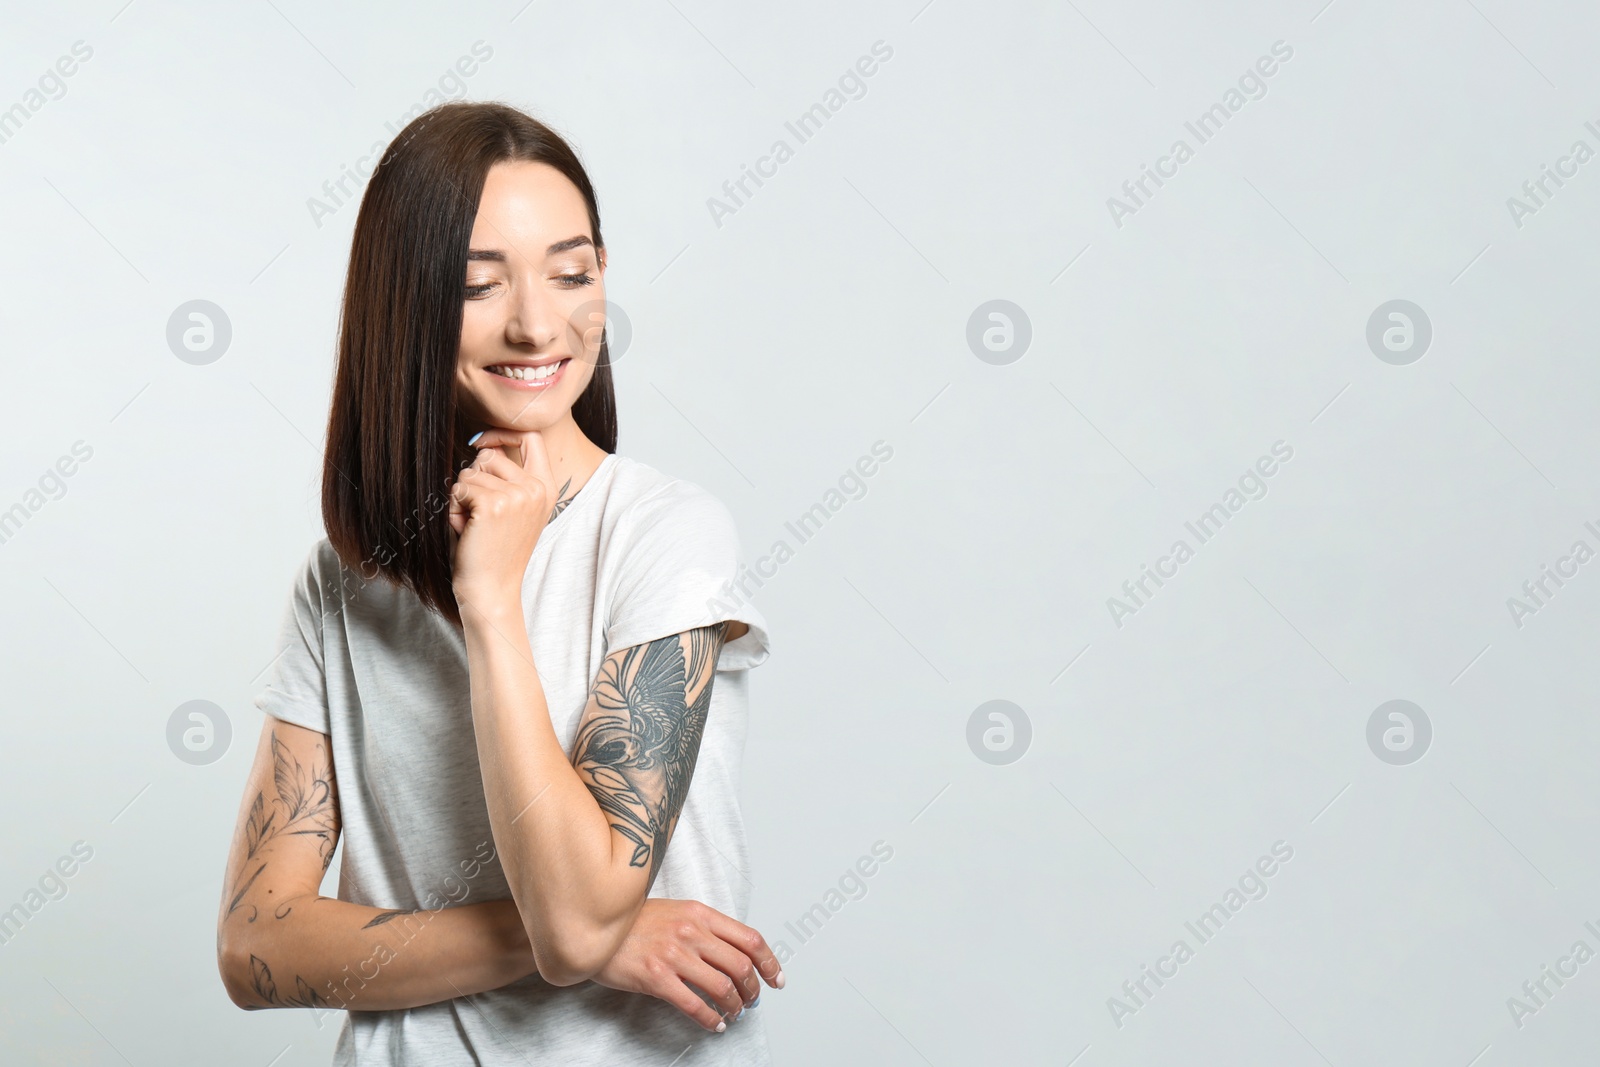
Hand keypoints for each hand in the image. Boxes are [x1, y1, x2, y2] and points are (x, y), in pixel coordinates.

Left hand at [448, 429, 555, 613]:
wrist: (492, 590)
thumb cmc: (494, 551)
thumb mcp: (513, 509)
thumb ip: (506, 477)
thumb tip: (482, 447)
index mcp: (547, 488)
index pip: (531, 436)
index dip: (501, 433)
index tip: (479, 444)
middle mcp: (537, 489)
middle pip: (490, 455)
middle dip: (473, 480)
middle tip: (479, 514)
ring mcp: (517, 496)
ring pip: (469, 473)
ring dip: (462, 498)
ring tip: (474, 525)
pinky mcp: (494, 505)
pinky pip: (459, 489)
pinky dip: (454, 508)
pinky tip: (467, 530)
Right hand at [591, 898, 784, 1031]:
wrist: (595, 925)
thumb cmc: (635, 922)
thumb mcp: (677, 911)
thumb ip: (705, 928)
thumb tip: (735, 953)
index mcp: (700, 913)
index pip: (750, 938)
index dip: (769, 962)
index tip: (775, 979)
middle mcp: (691, 932)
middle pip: (741, 965)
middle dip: (753, 989)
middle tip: (752, 1000)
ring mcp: (674, 955)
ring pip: (722, 987)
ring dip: (735, 1006)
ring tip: (734, 1013)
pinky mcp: (656, 977)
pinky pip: (695, 1005)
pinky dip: (710, 1019)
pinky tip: (714, 1023)